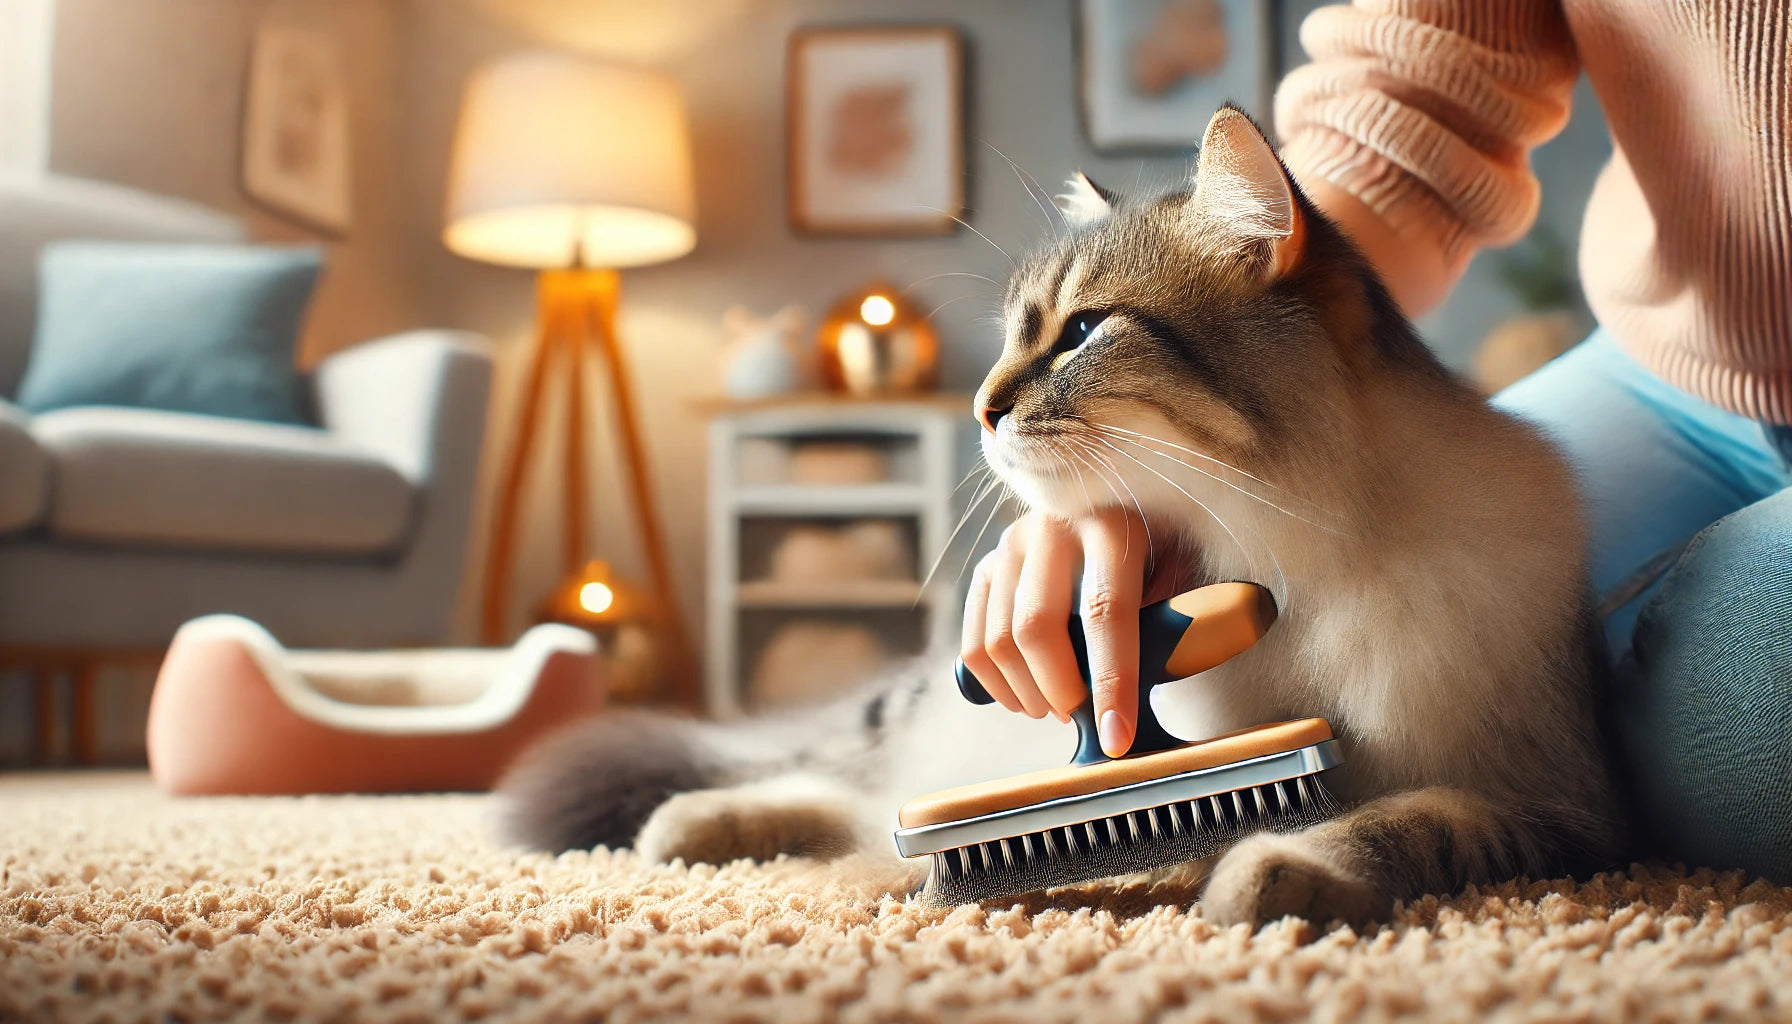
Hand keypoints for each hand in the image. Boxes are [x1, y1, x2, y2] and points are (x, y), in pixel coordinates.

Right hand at [960, 508, 1149, 756]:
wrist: (1115, 502)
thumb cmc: (1156, 550)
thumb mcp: (1175, 572)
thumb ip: (1166, 624)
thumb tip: (1144, 701)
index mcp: (1112, 526)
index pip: (1105, 611)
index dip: (1111, 680)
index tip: (1116, 736)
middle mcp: (1052, 528)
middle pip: (1037, 628)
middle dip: (1059, 691)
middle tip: (1079, 715)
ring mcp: (1011, 545)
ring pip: (999, 641)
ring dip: (1026, 694)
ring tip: (1054, 707)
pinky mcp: (986, 564)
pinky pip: (973, 641)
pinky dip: (994, 684)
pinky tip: (1022, 694)